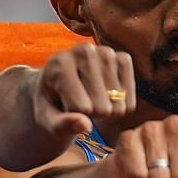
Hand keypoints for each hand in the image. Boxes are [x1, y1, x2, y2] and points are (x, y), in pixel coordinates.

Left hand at [21, 43, 135, 142]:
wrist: (60, 82)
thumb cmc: (51, 103)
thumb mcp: (47, 119)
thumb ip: (62, 125)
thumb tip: (85, 126)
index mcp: (59, 64)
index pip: (80, 108)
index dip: (74, 117)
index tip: (65, 107)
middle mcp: (83, 51)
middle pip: (101, 107)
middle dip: (91, 114)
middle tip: (80, 103)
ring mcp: (106, 52)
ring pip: (117, 104)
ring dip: (106, 110)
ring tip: (91, 99)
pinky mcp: (123, 57)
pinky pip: (130, 98)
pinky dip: (120, 105)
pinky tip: (106, 97)